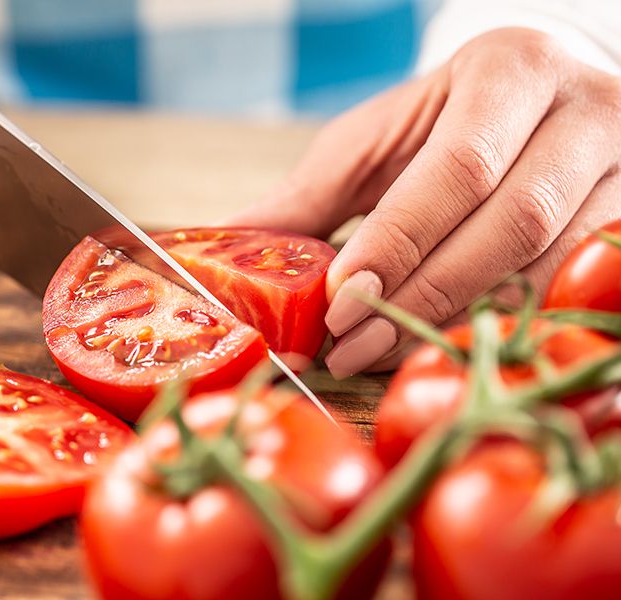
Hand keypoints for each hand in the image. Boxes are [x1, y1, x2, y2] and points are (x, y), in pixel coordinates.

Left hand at [229, 27, 620, 377]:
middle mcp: (588, 111)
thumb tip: (227, 243)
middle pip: (514, 222)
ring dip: (464, 320)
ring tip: (384, 352)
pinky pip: (578, 287)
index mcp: (513, 71)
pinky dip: (508, 323)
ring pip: (554, 265)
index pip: (460, 168)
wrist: (547, 98)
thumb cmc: (449, 118)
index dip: (400, 241)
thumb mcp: (377, 139)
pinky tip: (448, 344)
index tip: (340, 296)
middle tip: (353, 343)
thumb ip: (312, 192)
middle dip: (424, 293)